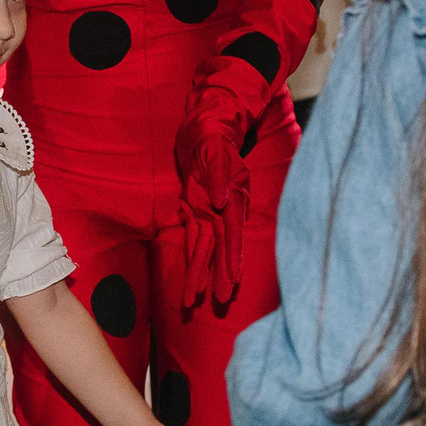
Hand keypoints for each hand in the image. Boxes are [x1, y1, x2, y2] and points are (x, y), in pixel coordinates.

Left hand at [172, 110, 249, 309]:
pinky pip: (195, 238)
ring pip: (206, 248)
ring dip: (202, 274)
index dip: (232, 258)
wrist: (206, 124)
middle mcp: (223, 209)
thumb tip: (222, 202)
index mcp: (232, 197)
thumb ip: (220, 175)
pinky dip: (194, 258)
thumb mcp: (214, 149)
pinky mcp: (196, 208)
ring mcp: (210, 210)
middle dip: (218, 275)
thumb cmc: (212, 135)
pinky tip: (192, 277)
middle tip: (219, 302)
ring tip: (196, 300)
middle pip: (221, 248)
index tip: (232, 281)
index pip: (232, 233)